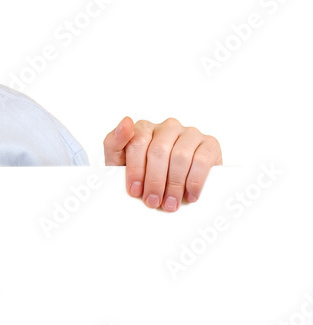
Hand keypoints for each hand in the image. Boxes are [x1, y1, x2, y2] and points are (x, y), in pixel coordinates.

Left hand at [103, 117, 221, 211]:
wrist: (168, 187)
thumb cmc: (141, 173)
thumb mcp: (119, 161)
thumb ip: (114, 142)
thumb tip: (126, 122)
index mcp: (144, 128)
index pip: (137, 143)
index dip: (135, 170)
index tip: (135, 191)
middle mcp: (167, 127)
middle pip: (159, 151)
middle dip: (154, 181)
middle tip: (153, 201)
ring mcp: (190, 133)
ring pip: (180, 156)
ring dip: (174, 184)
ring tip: (170, 203)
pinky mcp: (210, 144)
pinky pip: (202, 160)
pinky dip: (195, 181)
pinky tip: (189, 195)